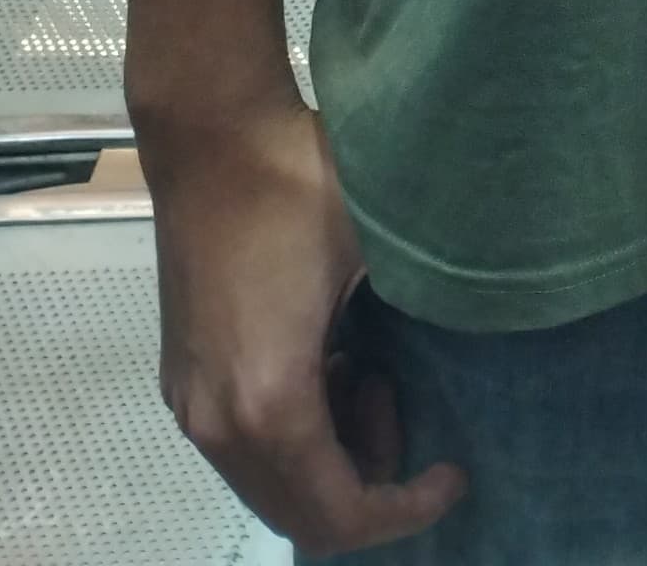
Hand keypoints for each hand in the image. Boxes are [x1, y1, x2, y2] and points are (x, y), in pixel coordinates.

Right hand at [136, 92, 469, 553]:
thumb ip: (409, 328)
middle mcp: (218, 423)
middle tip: (398, 399)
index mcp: (271, 403)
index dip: (404, 510)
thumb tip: (463, 352)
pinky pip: (242, 445)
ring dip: (328, 455)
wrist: (211, 133)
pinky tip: (325, 358)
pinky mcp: (182, 376)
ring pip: (269, 482)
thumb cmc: (294, 183)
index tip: (450, 473)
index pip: (340, 514)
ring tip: (365, 371)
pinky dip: (293, 432)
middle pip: (300, 514)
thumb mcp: (372, 254)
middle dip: (366, 482)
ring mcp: (191, 402)